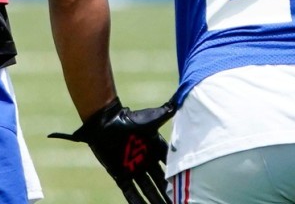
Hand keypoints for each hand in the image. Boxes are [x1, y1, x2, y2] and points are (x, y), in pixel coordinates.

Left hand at [49, 97, 175, 203]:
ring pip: (148, 190)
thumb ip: (167, 113)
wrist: (105, 121)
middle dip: (169, 194)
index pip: (170, 166)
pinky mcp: (121, 174)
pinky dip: (137, 202)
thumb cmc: (128, 118)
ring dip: (155, 201)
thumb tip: (182, 101)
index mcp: (155, 148)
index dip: (178, 177)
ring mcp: (134, 169)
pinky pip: (130, 192)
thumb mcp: (151, 118)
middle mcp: (146, 161)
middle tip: (180, 203)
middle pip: (161, 182)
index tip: (189, 188)